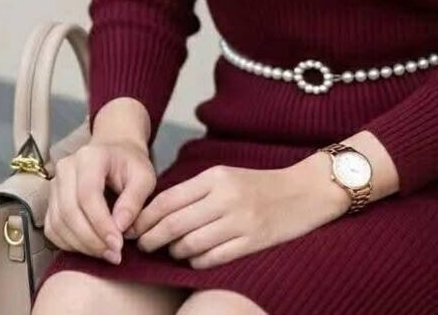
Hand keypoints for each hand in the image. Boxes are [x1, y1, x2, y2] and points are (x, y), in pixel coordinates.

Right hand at [44, 137, 156, 263]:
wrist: (114, 153)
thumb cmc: (131, 165)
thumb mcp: (144, 177)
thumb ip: (134, 200)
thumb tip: (120, 228)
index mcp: (90, 157)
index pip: (88, 195)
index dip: (101, 224)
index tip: (118, 244)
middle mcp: (66, 168)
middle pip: (69, 211)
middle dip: (91, 239)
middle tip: (114, 255)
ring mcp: (54, 185)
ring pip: (58, 223)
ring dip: (81, 245)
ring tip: (106, 254)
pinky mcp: (50, 202)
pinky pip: (52, 229)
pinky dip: (70, 244)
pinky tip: (90, 249)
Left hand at [129, 162, 347, 268]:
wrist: (304, 192)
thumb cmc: (259, 185)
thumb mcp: (226, 176)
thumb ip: (196, 191)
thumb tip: (157, 212)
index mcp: (216, 177)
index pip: (168, 199)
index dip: (145, 217)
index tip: (133, 228)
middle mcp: (225, 197)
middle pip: (174, 224)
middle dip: (152, 238)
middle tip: (142, 246)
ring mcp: (239, 221)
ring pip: (190, 244)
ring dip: (174, 251)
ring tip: (171, 251)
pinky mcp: (251, 241)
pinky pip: (212, 258)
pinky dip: (197, 261)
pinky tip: (194, 258)